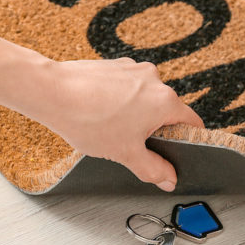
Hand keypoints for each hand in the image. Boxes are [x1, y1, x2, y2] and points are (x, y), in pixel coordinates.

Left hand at [39, 57, 203, 191]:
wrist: (53, 92)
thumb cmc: (88, 120)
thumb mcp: (125, 153)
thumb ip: (153, 169)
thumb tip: (169, 179)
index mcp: (165, 101)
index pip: (192, 123)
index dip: (187, 140)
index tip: (176, 151)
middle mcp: (155, 79)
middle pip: (167, 110)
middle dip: (153, 129)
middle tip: (132, 143)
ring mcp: (135, 69)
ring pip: (145, 98)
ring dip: (135, 113)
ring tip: (110, 125)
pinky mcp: (116, 65)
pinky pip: (127, 87)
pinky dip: (119, 99)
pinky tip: (100, 110)